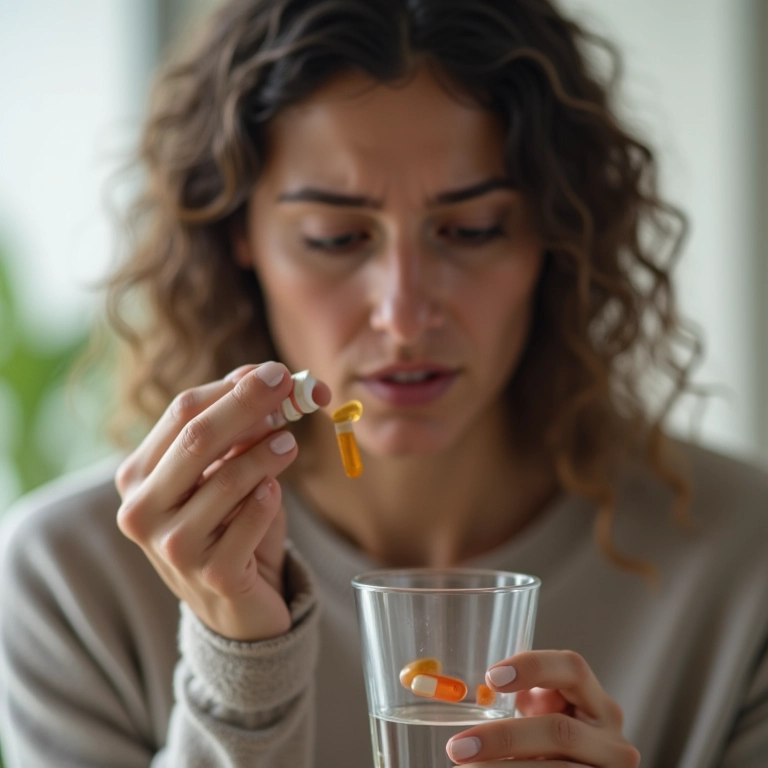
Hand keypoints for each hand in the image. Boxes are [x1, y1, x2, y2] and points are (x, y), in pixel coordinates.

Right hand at [115, 361, 330, 641]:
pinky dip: (268, 499)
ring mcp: (173, 547)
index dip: (232, 387)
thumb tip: (262, 375)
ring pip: (227, 480)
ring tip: (290, 442)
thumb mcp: (227, 471)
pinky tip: (274, 491)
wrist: (238, 604)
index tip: (274, 372)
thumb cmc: (232, 525)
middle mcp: (143, 510)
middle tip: (289, 384)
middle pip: (198, 438)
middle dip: (248, 404)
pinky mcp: (213, 576)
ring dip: (266, 454)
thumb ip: (238, 426)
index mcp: (139, 475)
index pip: (181, 412)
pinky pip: (250, 520)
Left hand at [446, 650, 639, 766]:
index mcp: (597, 704)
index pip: (572, 669)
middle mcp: (612, 739)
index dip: (532, 667)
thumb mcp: (540, 717)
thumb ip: (516, 698)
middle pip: (559, 731)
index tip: (490, 678)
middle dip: (503, 739)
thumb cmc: (550, 745)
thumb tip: (440, 687)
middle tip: (457, 747)